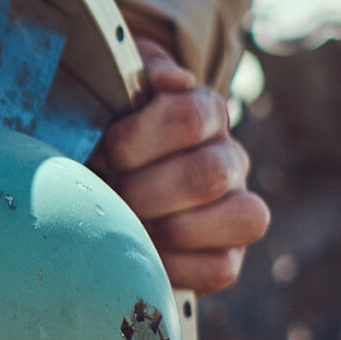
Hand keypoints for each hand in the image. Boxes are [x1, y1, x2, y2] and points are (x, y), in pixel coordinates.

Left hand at [92, 37, 269, 294]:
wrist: (98, 176)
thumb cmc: (101, 130)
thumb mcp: (110, 91)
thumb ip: (137, 71)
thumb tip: (172, 81)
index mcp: (205, 112)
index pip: (191, 118)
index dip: (136, 140)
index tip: (100, 151)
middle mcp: (231, 158)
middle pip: (208, 174)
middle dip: (142, 190)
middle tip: (108, 192)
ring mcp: (237, 208)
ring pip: (242, 218)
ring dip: (166, 226)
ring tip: (126, 221)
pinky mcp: (228, 256)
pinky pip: (223, 268)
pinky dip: (176, 266)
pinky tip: (141, 253)